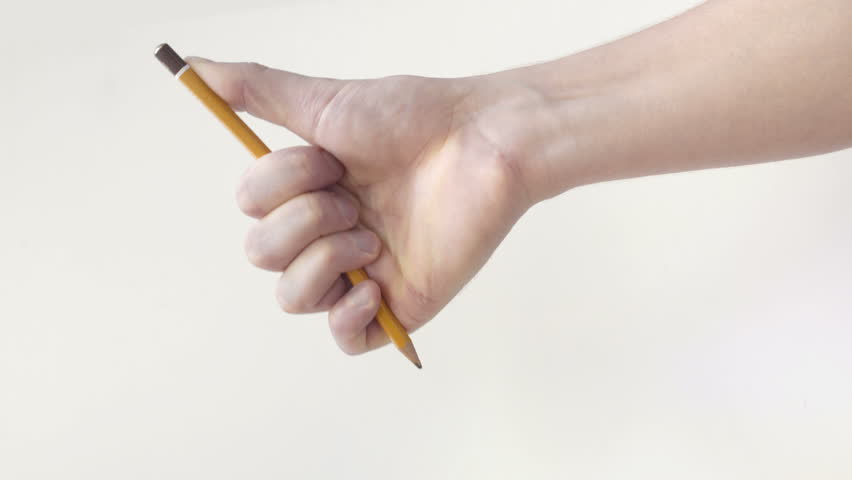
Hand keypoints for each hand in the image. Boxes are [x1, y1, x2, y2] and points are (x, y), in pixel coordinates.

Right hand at [189, 59, 536, 354]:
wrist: (484, 144)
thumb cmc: (414, 117)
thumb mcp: (325, 102)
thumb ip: (257, 89)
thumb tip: (190, 63)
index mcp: (309, 189)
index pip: (251, 210)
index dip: (280, 186)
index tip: (332, 159)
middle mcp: (328, 231)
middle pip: (262, 256)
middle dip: (301, 222)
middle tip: (353, 198)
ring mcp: (361, 269)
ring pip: (293, 298)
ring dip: (322, 261)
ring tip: (371, 236)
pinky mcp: (399, 303)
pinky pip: (345, 339)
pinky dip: (347, 317)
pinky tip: (374, 286)